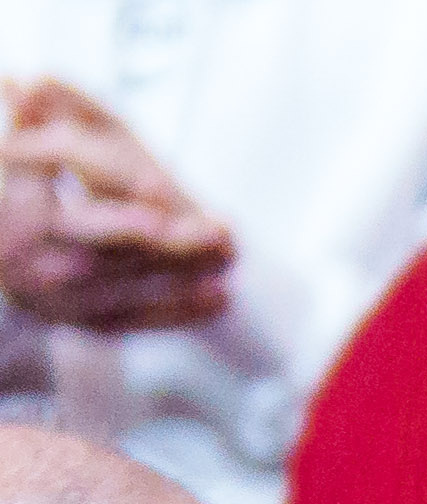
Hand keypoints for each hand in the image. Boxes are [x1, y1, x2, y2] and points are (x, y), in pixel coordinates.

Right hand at [0, 82, 232, 331]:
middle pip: (96, 237)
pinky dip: (174, 311)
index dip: (115, 175)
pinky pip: (124, 318)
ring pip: (115, 283)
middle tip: (220, 234)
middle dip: (162, 238)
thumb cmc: (44, 172)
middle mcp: (17, 235)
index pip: (66, 161)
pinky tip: (219, 298)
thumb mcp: (56, 134)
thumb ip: (64, 108)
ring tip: (228, 262)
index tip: (163, 188)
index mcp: (12, 171)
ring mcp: (41, 283)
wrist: (11, 238)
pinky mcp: (68, 316)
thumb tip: (36, 84)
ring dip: (180, 275)